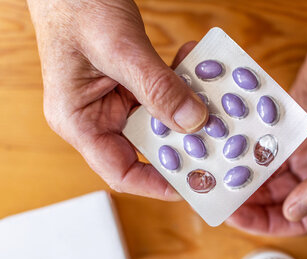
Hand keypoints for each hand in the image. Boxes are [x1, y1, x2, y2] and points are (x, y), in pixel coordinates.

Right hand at [27, 0, 206, 199]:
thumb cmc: (75, 7)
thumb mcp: (119, 50)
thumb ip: (157, 87)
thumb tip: (194, 122)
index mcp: (79, 121)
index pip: (120, 171)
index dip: (158, 183)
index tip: (196, 183)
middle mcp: (98, 117)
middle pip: (148, 148)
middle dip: (186, 144)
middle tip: (221, 142)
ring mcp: (116, 101)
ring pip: (162, 120)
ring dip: (190, 108)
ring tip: (216, 98)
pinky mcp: (131, 84)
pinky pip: (164, 94)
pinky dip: (183, 83)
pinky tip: (200, 67)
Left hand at [227, 22, 306, 235]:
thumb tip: (294, 212)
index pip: (304, 219)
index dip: (269, 223)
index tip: (236, 217)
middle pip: (283, 200)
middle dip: (253, 203)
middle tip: (219, 196)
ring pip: (273, 176)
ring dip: (249, 180)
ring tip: (218, 177)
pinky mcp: (294, 125)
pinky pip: (268, 147)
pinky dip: (251, 152)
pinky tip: (227, 151)